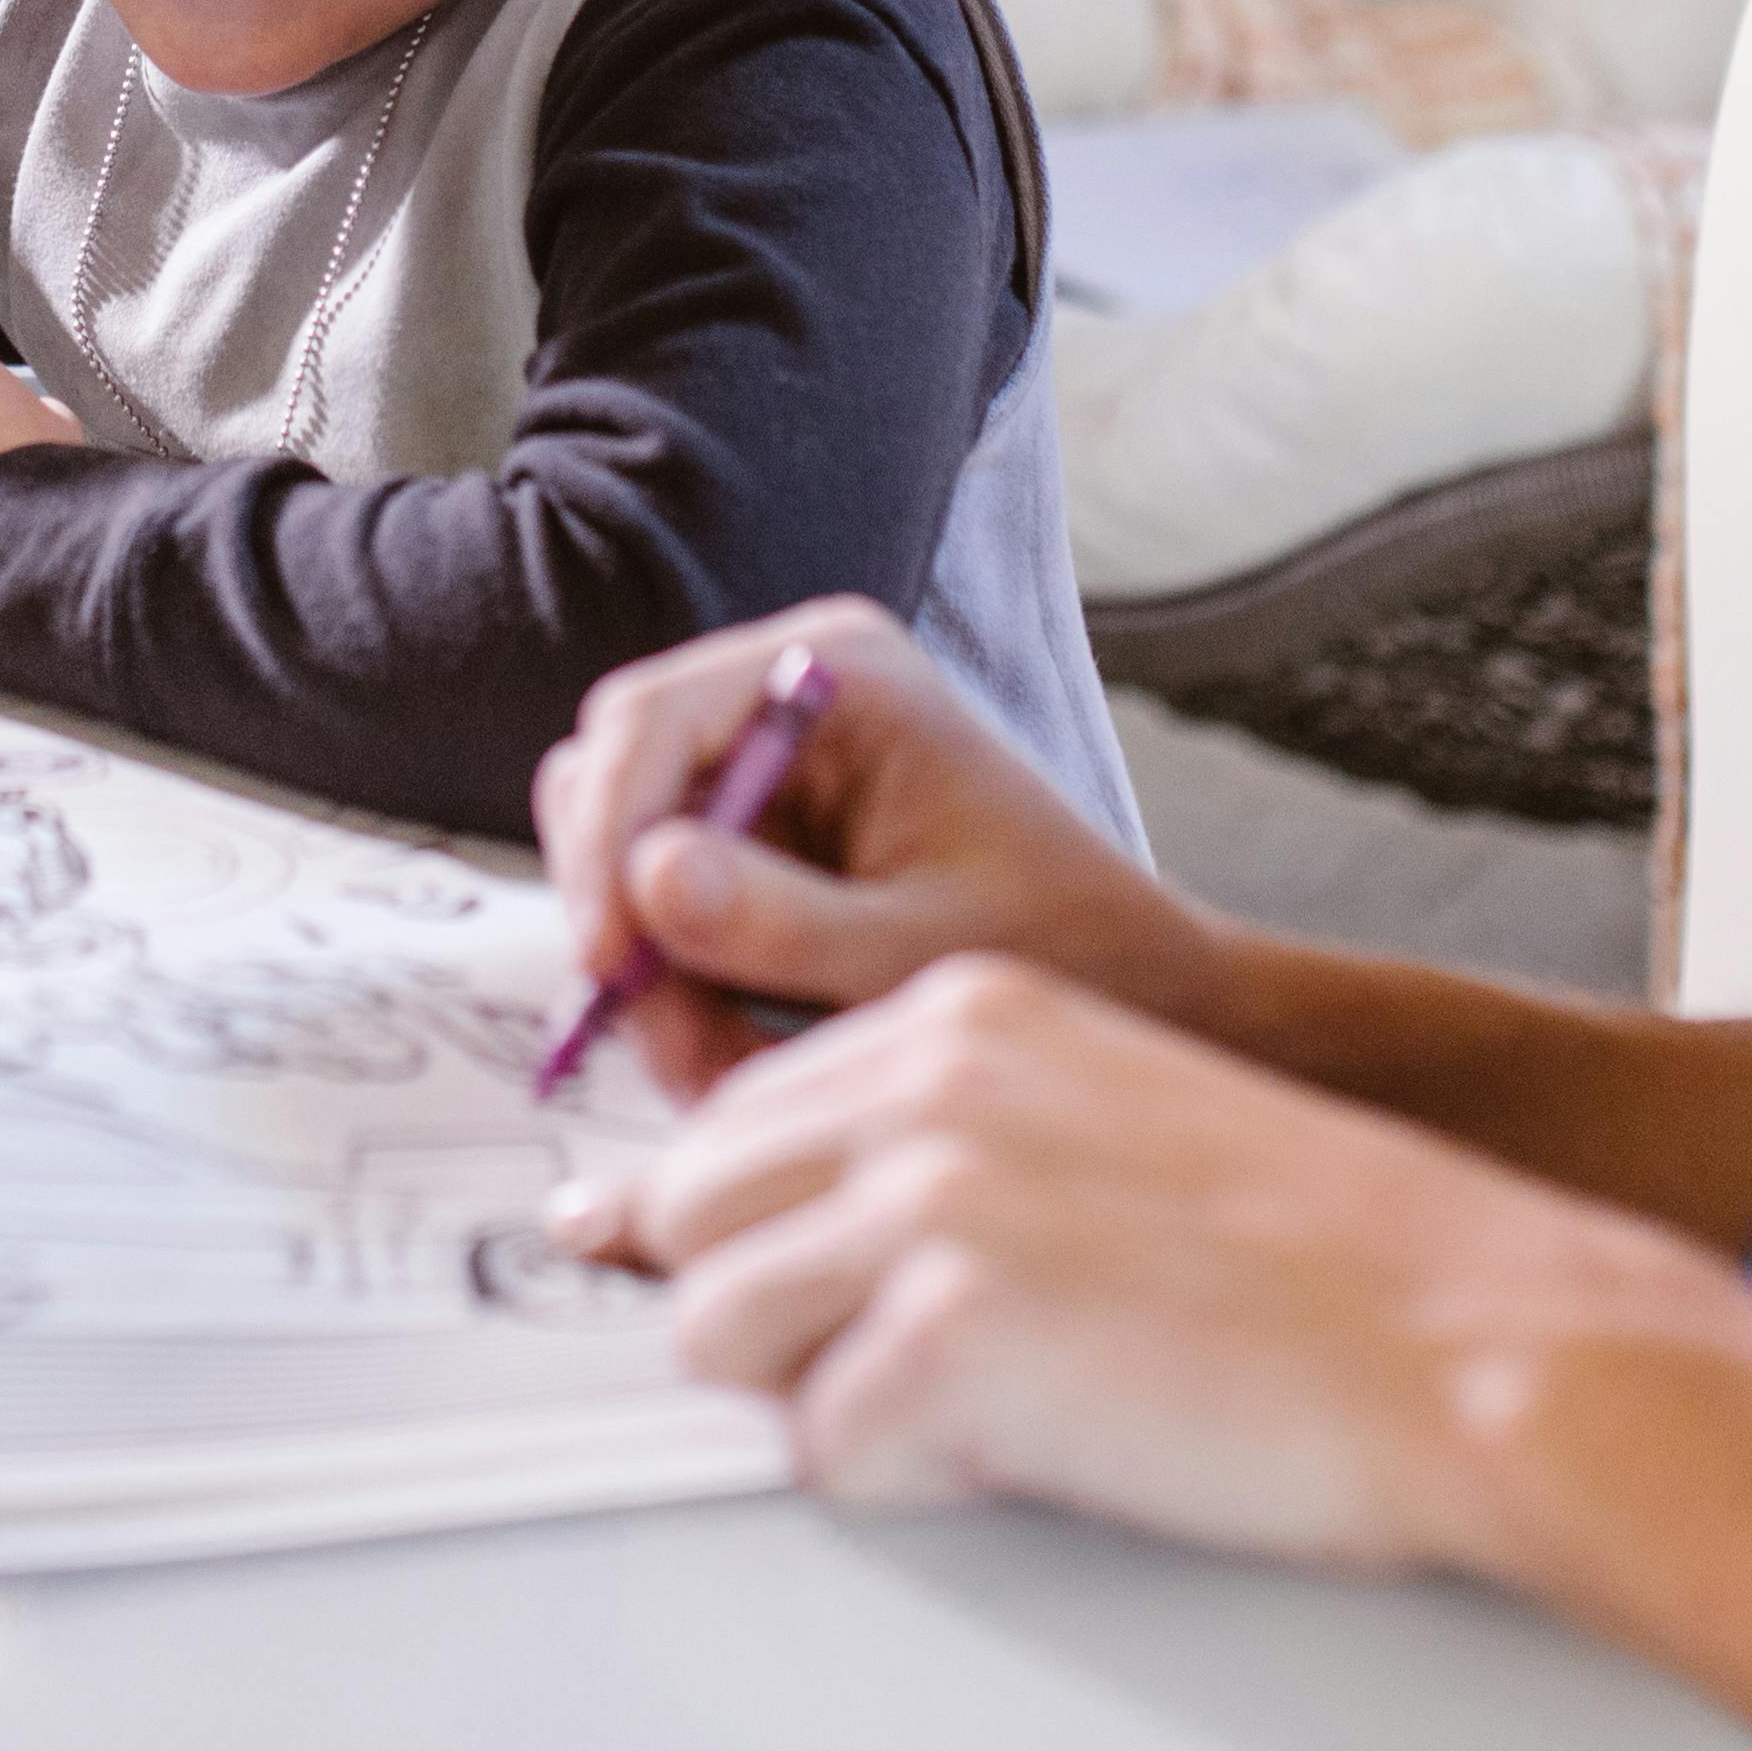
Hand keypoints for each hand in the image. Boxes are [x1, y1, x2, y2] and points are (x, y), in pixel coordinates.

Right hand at [530, 598, 1219, 1096]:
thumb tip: (644, 884)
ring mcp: (765, 775)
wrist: (1144, 989)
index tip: (609, 962)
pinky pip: (670, 920)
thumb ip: (782, 922)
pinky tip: (748, 1061)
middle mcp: (782, 700)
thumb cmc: (1066, 946)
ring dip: (662, 984)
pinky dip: (691, 998)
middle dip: (632, 929)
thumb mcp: (921, 948)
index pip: (652, 719)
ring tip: (732, 1079)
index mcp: (835, 671)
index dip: (607, 835)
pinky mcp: (760, 850)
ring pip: (633, 871)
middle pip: (619, 790)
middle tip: (675, 1053)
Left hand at [552, 953, 1720, 1570]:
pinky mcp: (946, 1338)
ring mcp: (926, 1203)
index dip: (752, 1227)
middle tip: (904, 1363)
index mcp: (962, 1013)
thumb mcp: (1104, 1112)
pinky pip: (822, 1452)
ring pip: (717, 1336)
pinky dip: (910, 1479)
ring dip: (829, 1396)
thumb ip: (937, 1130)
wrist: (1473, 1337)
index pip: (734, 1115)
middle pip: (687, 1218)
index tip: (792, 1284)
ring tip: (988, 1402)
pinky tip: (1039, 1446)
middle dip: (766, 1310)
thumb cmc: (1323, 1254)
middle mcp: (924, 1086)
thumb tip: (767, 1208)